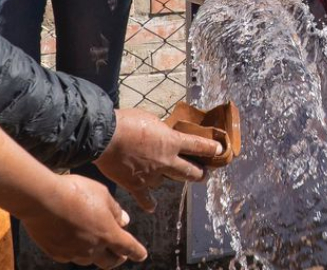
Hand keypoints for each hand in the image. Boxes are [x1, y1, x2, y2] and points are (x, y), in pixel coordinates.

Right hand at [18, 174, 146, 267]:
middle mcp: (93, 248)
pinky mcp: (57, 254)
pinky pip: (71, 256)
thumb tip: (124, 221)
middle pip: (110, 262)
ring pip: (89, 260)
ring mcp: (74, 253)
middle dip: (117, 258)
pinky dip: (76, 250)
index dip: (137, 252)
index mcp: (108, 233)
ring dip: (95, 253)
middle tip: (119, 253)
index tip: (142, 255)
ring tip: (93, 241)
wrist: (43, 200)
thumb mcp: (102, 193)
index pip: (128, 247)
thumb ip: (115, 210)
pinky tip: (72, 238)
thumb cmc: (75, 192)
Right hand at [94, 109, 222, 210]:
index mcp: (172, 142)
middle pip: (190, 171)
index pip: (199, 146)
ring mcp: (152, 175)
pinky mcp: (136, 185)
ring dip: (170, 180)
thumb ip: (161, 131)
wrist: (105, 137)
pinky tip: (152, 207)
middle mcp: (166, 161)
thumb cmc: (127, 122)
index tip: (220, 151)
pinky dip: (149, 203)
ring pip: (168, 182)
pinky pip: (146, 198)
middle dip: (200, 173)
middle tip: (204, 173)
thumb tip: (163, 135)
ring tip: (172, 179)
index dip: (211, 149)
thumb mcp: (151, 120)